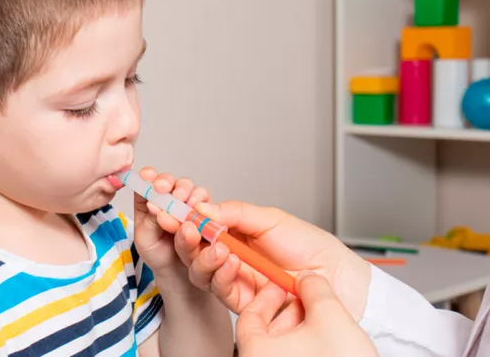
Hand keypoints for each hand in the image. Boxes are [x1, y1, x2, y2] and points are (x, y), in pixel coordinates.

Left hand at [132, 167, 212, 281]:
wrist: (176, 272)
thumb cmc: (156, 253)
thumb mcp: (145, 239)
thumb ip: (149, 221)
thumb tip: (155, 205)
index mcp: (147, 200)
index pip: (146, 181)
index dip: (148, 176)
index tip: (148, 177)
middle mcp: (167, 197)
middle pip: (169, 181)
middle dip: (168, 182)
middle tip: (165, 189)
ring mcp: (186, 203)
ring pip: (188, 188)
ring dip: (186, 191)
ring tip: (184, 202)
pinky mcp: (203, 210)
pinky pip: (205, 201)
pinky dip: (202, 203)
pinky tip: (197, 209)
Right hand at [172, 200, 371, 323]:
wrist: (336, 275)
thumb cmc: (310, 246)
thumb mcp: (271, 219)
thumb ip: (235, 213)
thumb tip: (203, 208)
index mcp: (235, 232)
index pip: (200, 225)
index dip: (184, 219)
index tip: (174, 210)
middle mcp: (230, 255)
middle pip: (193, 249)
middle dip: (184, 238)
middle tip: (185, 228)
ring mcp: (234, 279)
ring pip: (200, 271)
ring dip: (201, 256)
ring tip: (215, 244)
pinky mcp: (241, 301)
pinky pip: (219, 290)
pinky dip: (220, 274)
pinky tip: (230, 260)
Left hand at [235, 272, 377, 356]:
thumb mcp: (330, 316)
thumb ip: (314, 289)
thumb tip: (309, 279)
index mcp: (255, 352)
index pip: (247, 316)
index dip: (267, 296)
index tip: (281, 286)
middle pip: (264, 332)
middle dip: (287, 311)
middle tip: (304, 300)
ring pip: (279, 348)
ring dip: (298, 329)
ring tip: (321, 320)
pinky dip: (303, 347)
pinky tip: (325, 341)